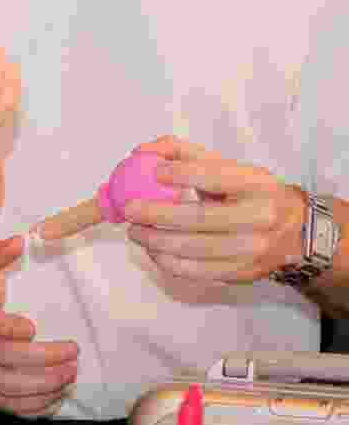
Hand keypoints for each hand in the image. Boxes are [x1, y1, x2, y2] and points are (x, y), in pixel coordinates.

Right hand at [0, 236, 78, 416]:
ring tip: (70, 374)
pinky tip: (55, 396)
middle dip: (42, 359)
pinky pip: (5, 405)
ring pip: (6, 386)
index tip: (33, 327)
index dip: (8, 328)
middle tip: (72, 352)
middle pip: (3, 358)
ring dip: (43, 384)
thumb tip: (20, 241)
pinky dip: (32, 406)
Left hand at [122, 136, 305, 283]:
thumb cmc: (250, 194)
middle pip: (198, 218)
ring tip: (135, 231)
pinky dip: (166, 261)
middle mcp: (260, 217)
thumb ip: (184, 154)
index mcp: (257, 185)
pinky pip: (195, 271)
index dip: (181, 174)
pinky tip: (153, 250)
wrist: (294, 232)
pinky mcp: (241, 273)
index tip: (154, 172)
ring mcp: (252, 250)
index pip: (215, 176)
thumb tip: (143, 152)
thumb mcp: (228, 166)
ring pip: (192, 249)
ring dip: (155, 241)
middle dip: (156, 214)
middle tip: (129, 209)